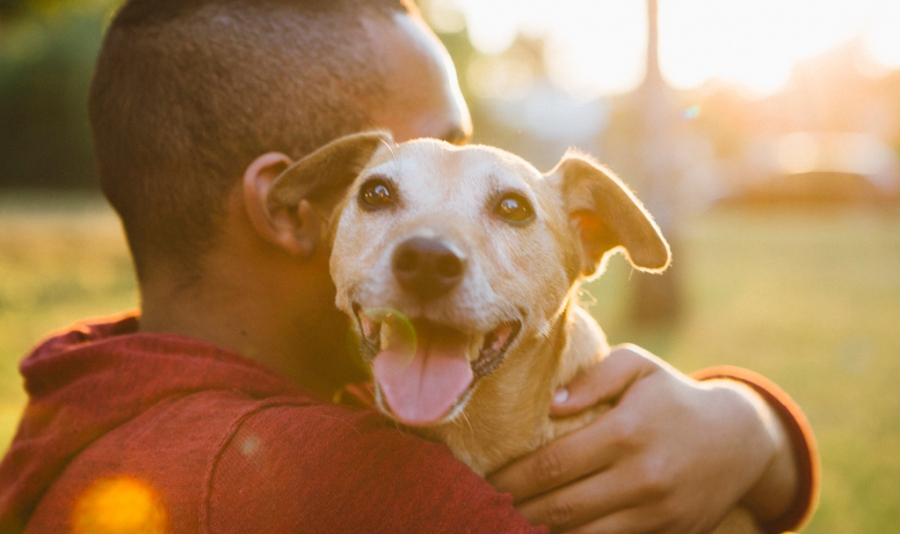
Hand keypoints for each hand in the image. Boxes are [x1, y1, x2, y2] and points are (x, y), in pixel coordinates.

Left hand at [487, 345, 797, 532]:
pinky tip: (552, 532)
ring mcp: (657, 513)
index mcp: (628, 431)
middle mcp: (642, 477)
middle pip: (562, 508)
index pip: (554, 464)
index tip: (485, 480)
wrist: (739, 440)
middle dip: (517, 511)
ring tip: (509, 524)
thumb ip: (594, 377)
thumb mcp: (639, 366)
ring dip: (541, 533)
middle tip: (484, 508)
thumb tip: (552, 403)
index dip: (514, 477)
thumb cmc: (672, 396)